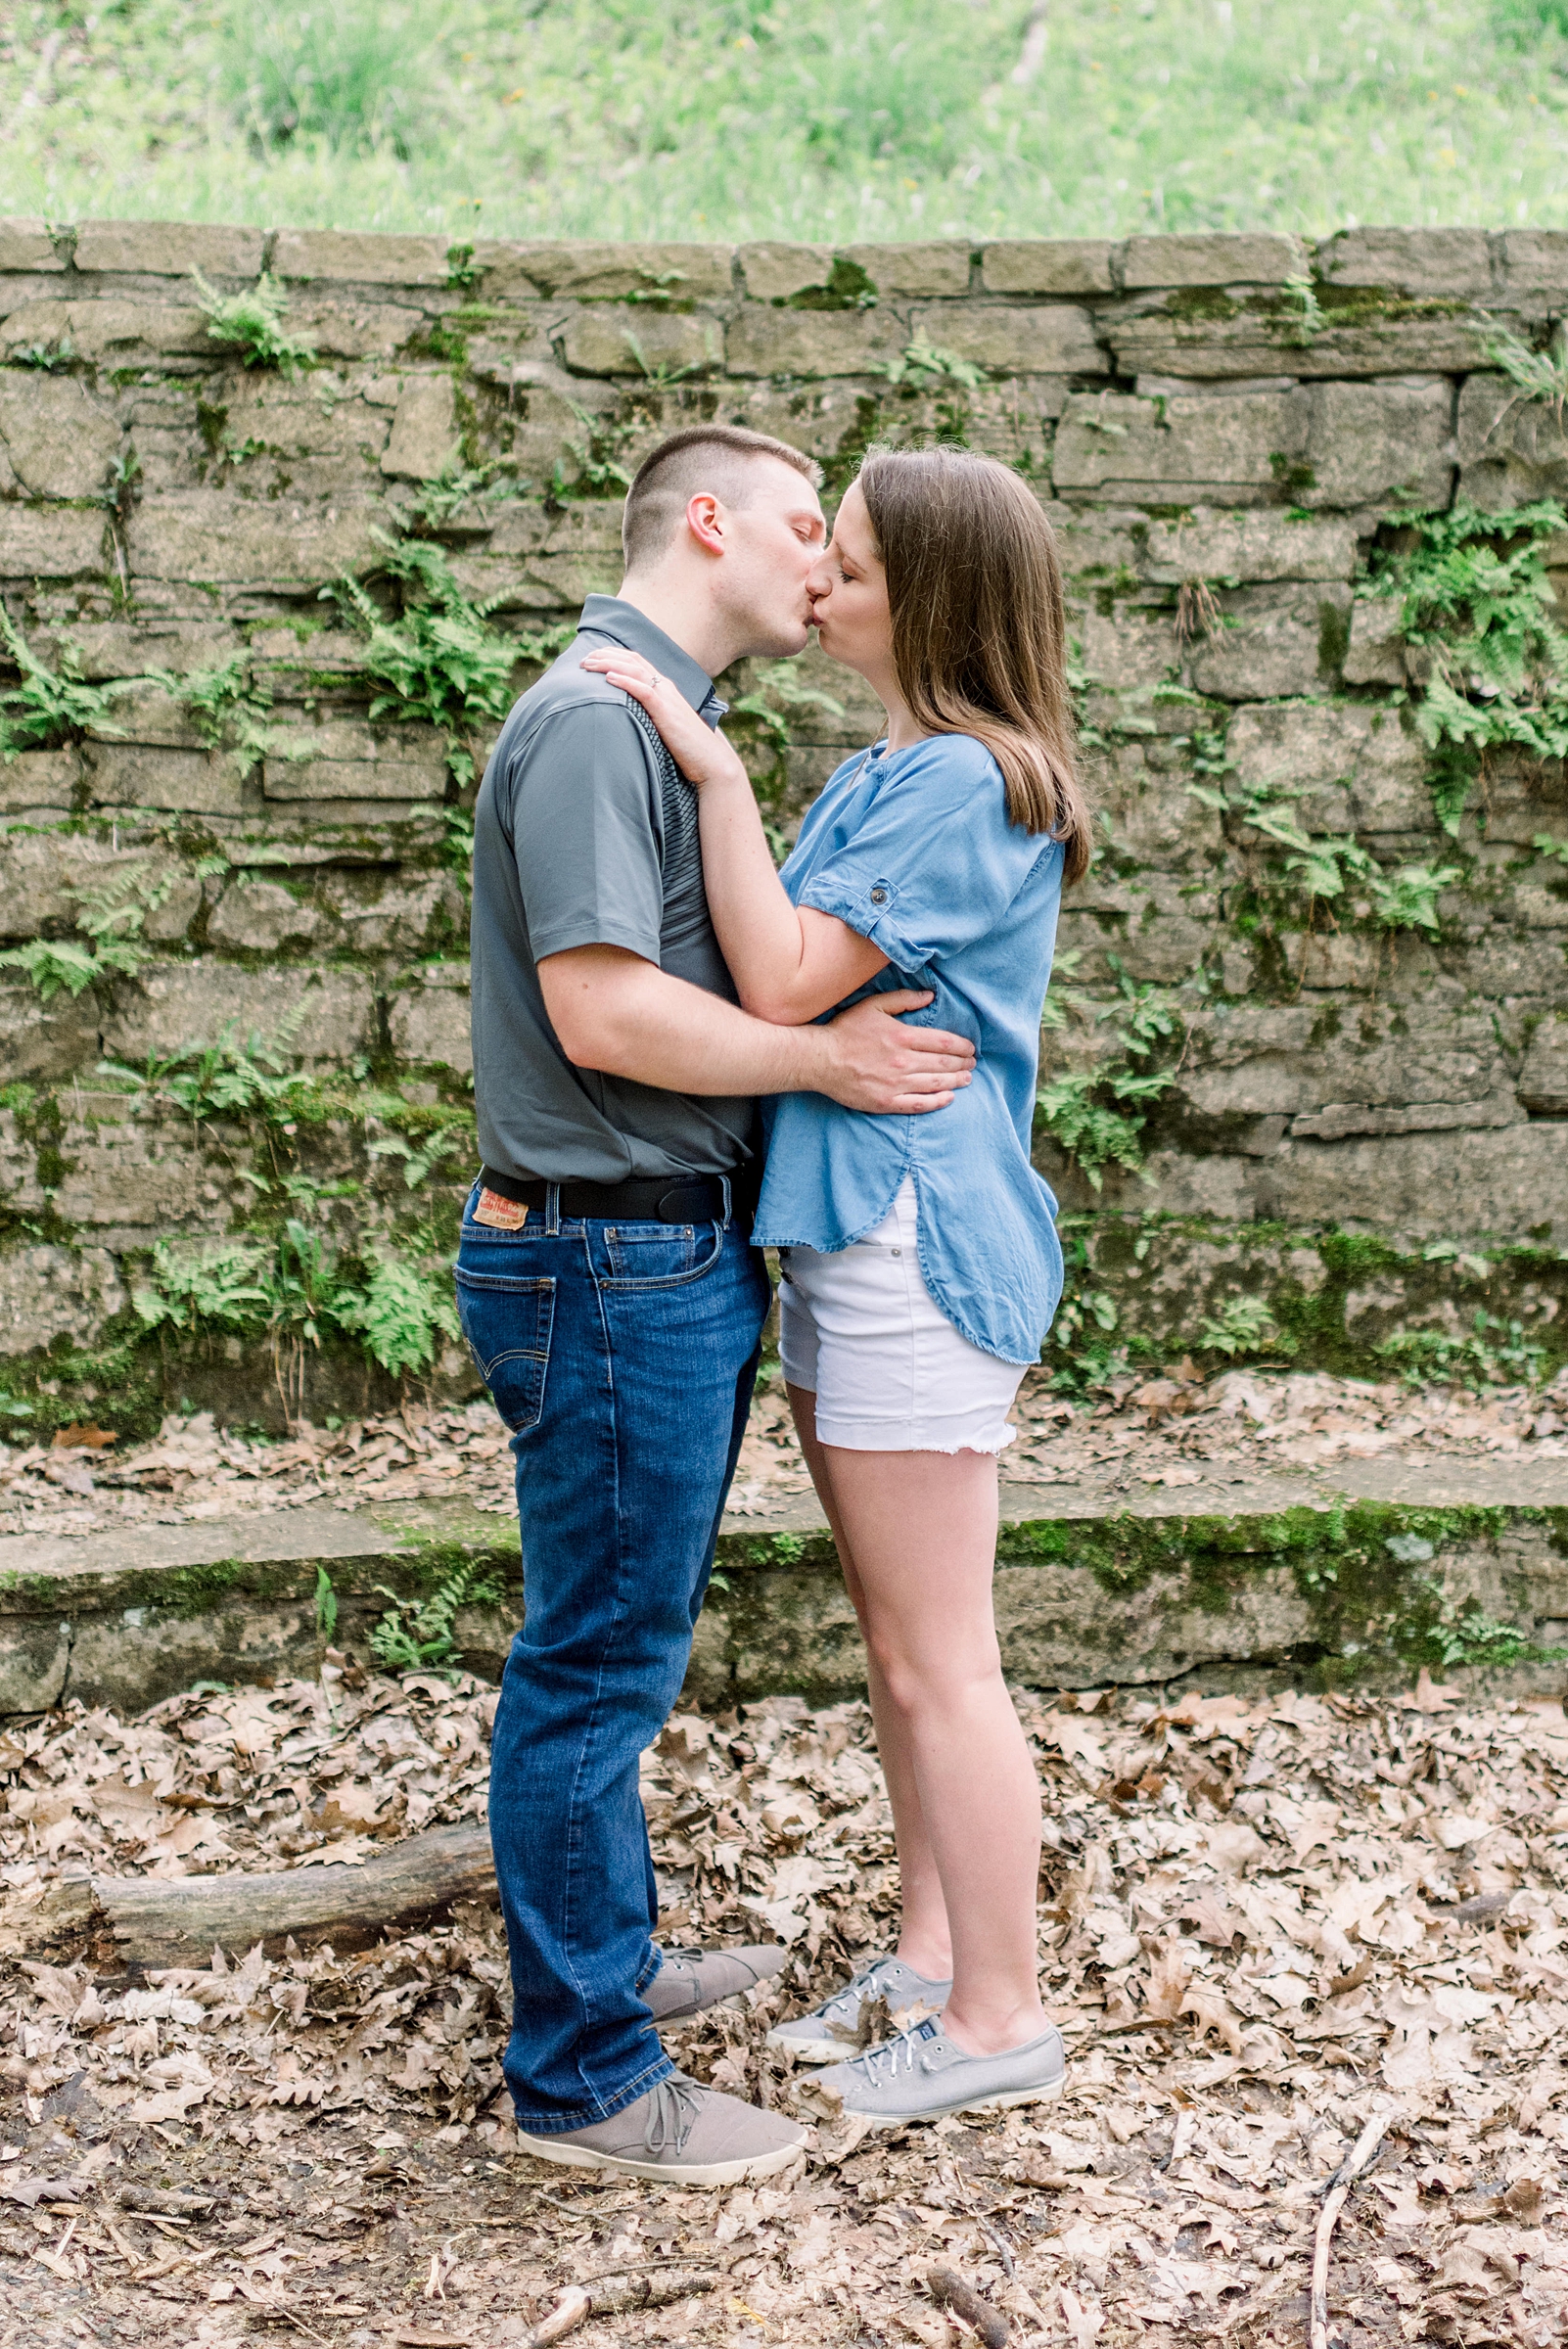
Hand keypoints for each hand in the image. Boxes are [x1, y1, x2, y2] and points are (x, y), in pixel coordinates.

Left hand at [578, 649, 747, 790]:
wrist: (711, 761)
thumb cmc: (688, 749)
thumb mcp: (664, 727)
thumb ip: (649, 717)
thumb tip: (628, 719)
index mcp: (665, 689)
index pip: (637, 662)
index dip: (613, 655)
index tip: (592, 658)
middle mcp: (666, 687)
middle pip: (632, 660)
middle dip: (605, 655)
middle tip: (583, 658)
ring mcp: (667, 698)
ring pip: (635, 670)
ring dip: (608, 664)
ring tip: (588, 665)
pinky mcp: (666, 712)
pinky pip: (643, 690)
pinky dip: (625, 681)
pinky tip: (608, 679)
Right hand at [819, 990, 975, 1114]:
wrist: (819, 1059)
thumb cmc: (845, 1030)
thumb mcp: (873, 1006)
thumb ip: (903, 1000)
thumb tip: (930, 996)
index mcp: (902, 1036)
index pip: (944, 1042)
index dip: (962, 1046)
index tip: (970, 1048)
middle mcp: (903, 1061)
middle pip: (944, 1063)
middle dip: (963, 1063)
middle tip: (972, 1063)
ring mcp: (895, 1084)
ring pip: (936, 1083)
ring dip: (956, 1081)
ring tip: (967, 1079)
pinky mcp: (886, 1102)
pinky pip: (919, 1104)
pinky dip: (937, 1101)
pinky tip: (949, 1097)